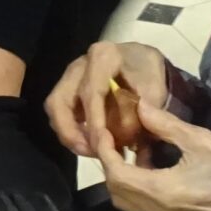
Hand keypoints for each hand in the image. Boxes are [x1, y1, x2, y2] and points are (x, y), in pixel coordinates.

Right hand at [45, 41, 171, 158]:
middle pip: (60, 102)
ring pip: (55, 109)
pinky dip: (72, 132)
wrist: (144, 63)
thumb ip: (146, 111)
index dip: (94, 122)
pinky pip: (59, 114)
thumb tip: (136, 135)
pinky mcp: (67, 90)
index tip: (104, 145)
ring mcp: (70, 78)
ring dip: (69, 135)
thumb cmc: (149, 74)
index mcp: (104, 57)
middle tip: (92, 152)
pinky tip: (90, 144)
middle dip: (71, 132)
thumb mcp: (155, 89)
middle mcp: (80, 65)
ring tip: (93, 152)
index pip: (91, 93)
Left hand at [91, 96, 210, 210]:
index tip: (103, 129)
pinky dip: (133, 183)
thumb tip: (140, 105)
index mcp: (161, 191)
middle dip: (109, 162)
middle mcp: (155, 210)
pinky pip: (139, 203)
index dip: (105, 151)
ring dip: (120, 174)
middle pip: (115, 189)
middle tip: (112, 135)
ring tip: (130, 146)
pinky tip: (147, 162)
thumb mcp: (200, 140)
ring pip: (125, 199)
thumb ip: (165, 125)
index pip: (117, 173)